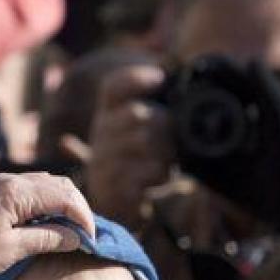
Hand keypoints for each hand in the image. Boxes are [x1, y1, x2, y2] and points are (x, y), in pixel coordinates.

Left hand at [0, 171, 93, 279]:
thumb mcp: (11, 251)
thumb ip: (47, 239)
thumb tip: (76, 237)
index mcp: (16, 192)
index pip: (64, 196)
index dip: (84, 217)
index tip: (92, 240)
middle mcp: (10, 180)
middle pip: (59, 185)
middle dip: (77, 207)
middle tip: (86, 235)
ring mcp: (1, 184)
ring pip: (46, 185)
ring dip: (63, 205)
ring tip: (72, 231)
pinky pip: (31, 191)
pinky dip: (47, 204)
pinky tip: (50, 223)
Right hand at [85, 64, 173, 228]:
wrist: (116, 202)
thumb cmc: (135, 159)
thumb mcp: (138, 129)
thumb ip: (155, 105)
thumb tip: (177, 77)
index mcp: (109, 114)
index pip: (114, 86)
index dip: (135, 78)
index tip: (160, 79)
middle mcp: (102, 134)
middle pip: (136, 114)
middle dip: (163, 124)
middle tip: (173, 137)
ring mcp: (104, 161)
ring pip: (143, 142)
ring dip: (165, 151)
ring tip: (168, 159)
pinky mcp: (114, 186)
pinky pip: (144, 172)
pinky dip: (159, 173)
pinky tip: (159, 176)